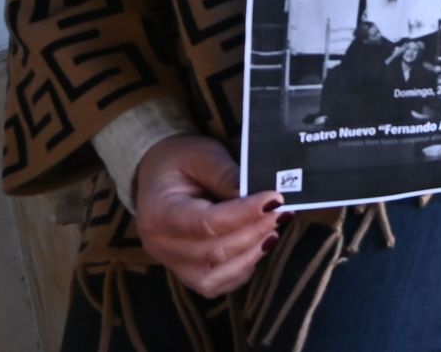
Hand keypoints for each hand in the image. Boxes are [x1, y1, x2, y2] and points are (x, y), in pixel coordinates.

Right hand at [133, 134, 283, 297]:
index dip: (245, 214)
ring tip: (274, 230)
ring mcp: (172, 263)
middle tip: (283, 213)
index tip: (275, 199)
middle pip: (214, 252)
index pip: (206, 223)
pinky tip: (261, 246)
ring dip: (251, 256)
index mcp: (159, 213)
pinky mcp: (186, 272)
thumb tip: (260, 200)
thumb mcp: (203, 156)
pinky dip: (242, 270)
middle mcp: (161, 245)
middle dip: (254, 233)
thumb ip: (228, 176)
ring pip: (215, 278)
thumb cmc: (180, 160)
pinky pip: (216, 284)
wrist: (158, 173)